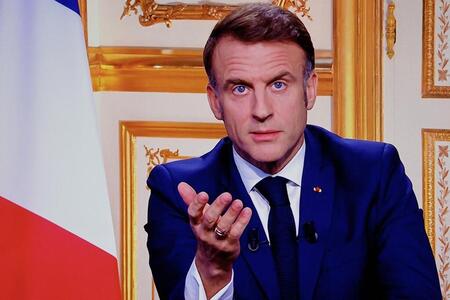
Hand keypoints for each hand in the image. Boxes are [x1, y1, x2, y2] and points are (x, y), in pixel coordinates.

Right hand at [178, 182, 251, 297]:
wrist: (213, 261)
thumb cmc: (206, 232)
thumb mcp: (198, 217)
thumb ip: (191, 200)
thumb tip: (181, 184)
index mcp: (196, 224)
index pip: (193, 213)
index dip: (197, 204)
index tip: (203, 194)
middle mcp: (204, 232)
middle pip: (209, 219)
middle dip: (218, 206)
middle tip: (227, 195)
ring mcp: (217, 240)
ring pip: (224, 226)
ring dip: (232, 213)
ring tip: (238, 202)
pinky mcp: (229, 245)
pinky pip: (236, 232)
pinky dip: (242, 221)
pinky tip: (247, 211)